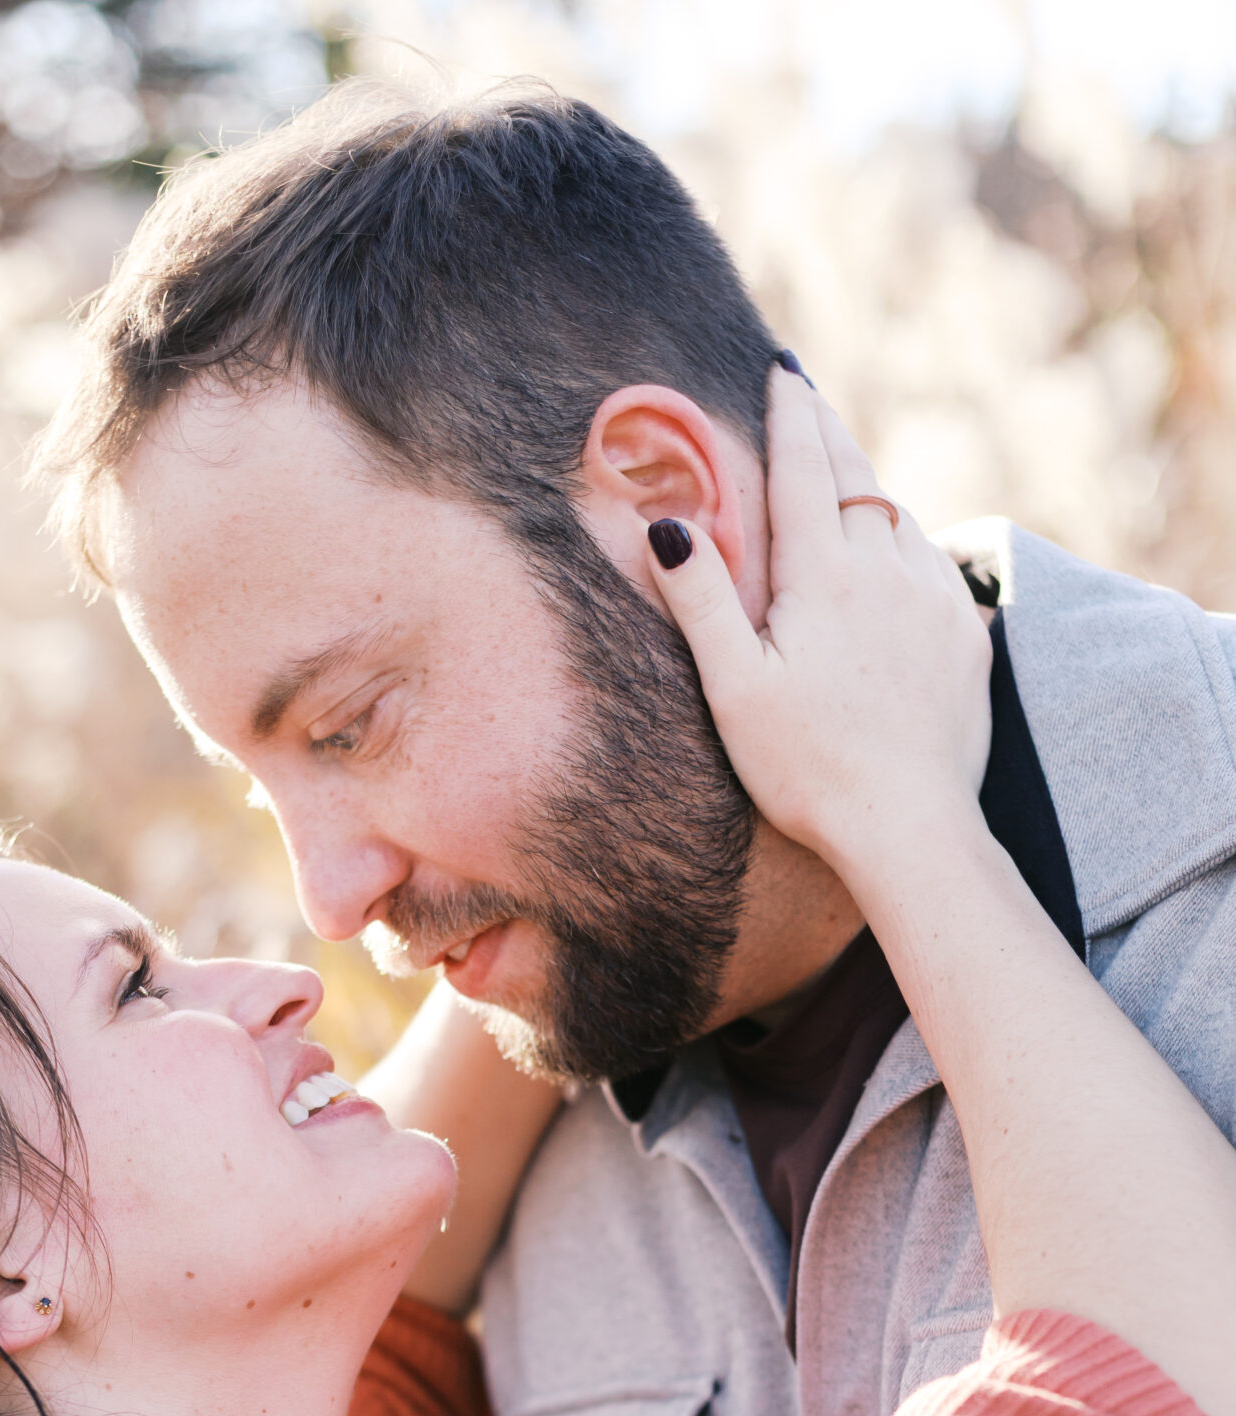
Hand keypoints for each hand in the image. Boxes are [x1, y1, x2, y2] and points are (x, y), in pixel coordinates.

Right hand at [647, 371, 991, 899]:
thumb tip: (666, 525)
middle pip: (855, 478)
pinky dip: (905, 545)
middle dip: (829, 432)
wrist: (907, 826)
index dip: (790, 415)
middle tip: (810, 396)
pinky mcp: (966, 637)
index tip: (782, 372)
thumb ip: (702, 600)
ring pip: (898, 519)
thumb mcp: (734, 688)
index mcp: (823, 575)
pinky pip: (932, 566)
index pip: (803, 470)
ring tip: (844, 476)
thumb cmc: (805, 768)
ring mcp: (934, 600)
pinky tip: (894, 555)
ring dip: (867, 490)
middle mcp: (886, 570)